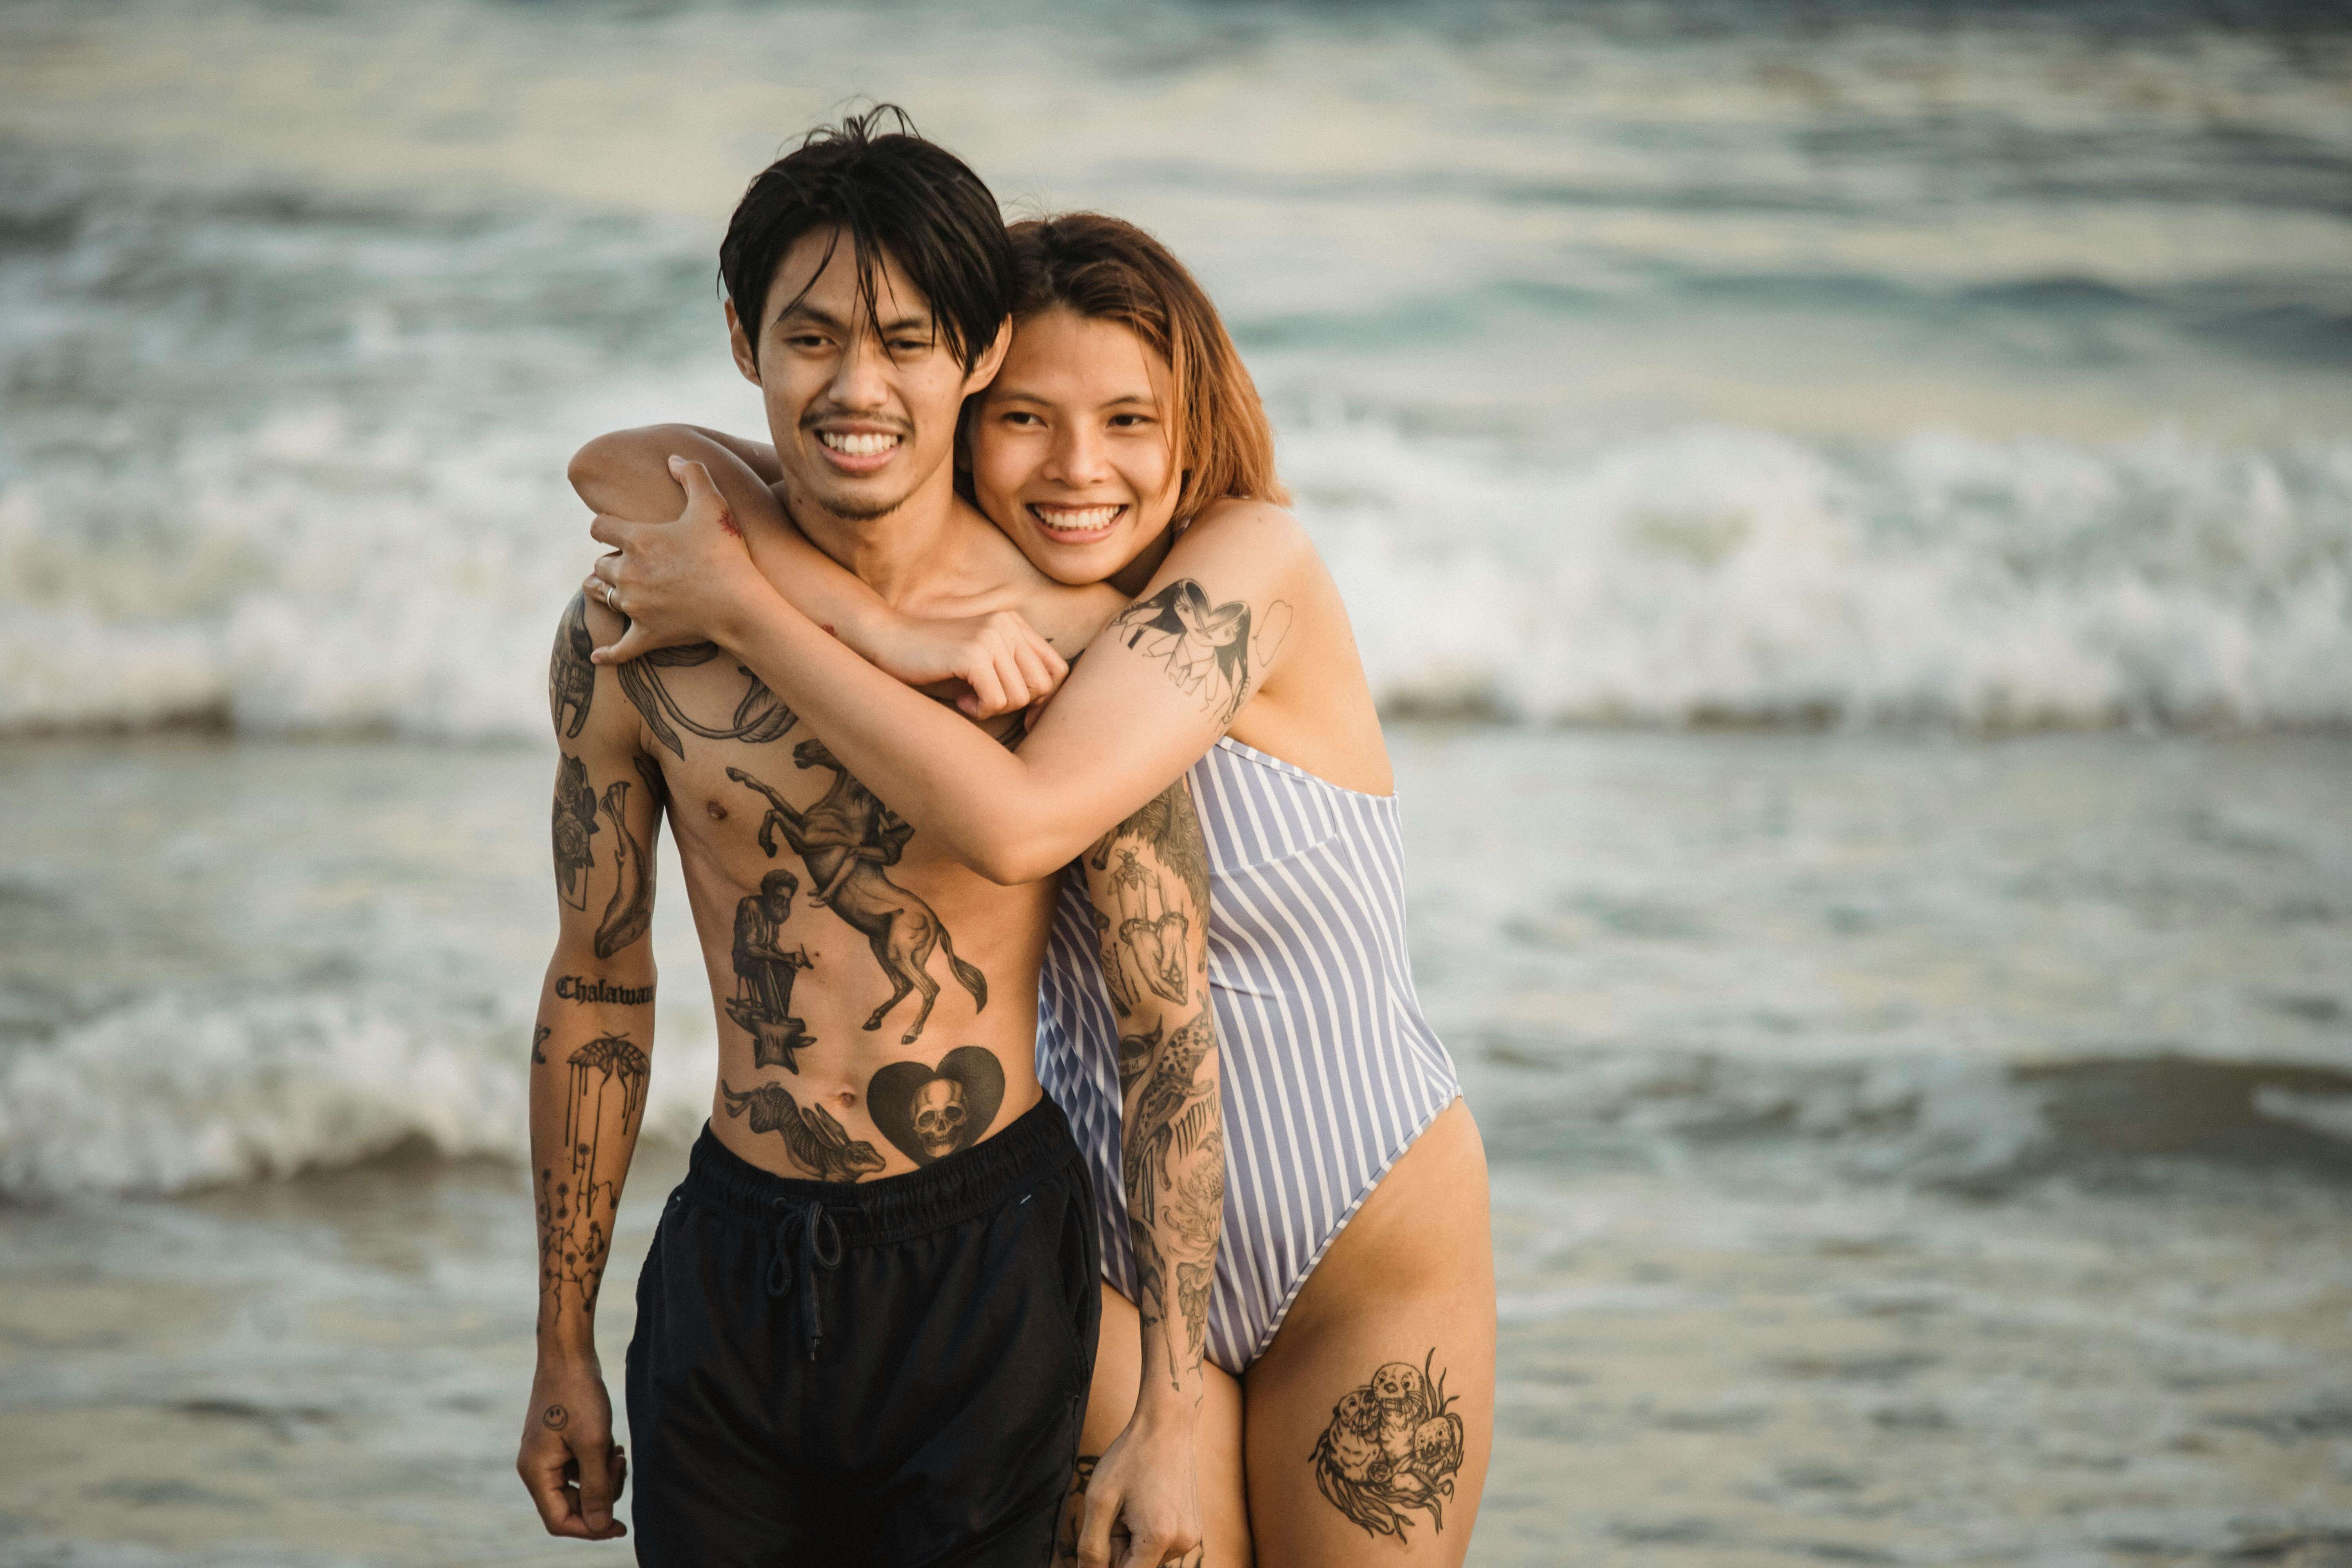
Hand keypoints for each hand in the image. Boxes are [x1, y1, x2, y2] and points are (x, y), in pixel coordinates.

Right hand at [517, 1360, 628, 1540]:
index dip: (591, 1528)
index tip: (621, 1526)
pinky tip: (612, 1444)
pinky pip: (580, 1467)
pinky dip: (598, 1461)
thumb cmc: (578, 1395)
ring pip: (579, 1486)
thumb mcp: (593, 1443)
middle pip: (570, 1505)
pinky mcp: (559, 1442)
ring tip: (617, 1449)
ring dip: (603, 1475)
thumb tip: (601, 1526)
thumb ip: (597, 1488)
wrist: (569, 1354)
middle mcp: (536, 1467)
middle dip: (601, 1493)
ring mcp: (547, 1454)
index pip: (559, 1521)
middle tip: (620, 1464)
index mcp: (536, 1472)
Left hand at [585, 456, 769, 664]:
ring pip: (604, 595)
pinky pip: (619, 648)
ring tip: (604, 587)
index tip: (611, 527)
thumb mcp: (713, 503)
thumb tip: (672, 457)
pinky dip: (608, 653)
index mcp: (637, 540)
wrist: (740, 603)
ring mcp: (635, 606)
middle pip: (600, 563)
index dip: (603, 524)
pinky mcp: (646, 634)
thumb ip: (692, 474)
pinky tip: (596, 655)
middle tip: (624, 560)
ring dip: (603, 589)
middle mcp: (628, 573)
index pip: (599, 526)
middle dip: (609, 559)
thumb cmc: (726, 553)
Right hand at [872, 610, 1068, 719]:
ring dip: (993, 709)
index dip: (1047, 702)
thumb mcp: (982, 664)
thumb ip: (1013, 675)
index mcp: (1014, 624)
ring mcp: (991, 636)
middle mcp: (1008, 625)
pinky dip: (979, 711)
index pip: (1057, 670)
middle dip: (1015, 706)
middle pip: (1041, 686)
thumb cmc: (934, 662)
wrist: (887, 641)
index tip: (1026, 721)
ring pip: (1020, 697)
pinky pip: (996, 701)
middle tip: (984, 703)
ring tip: (968, 699)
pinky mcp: (973, 653)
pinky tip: (960, 701)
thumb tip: (1042, 713)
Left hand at [1074, 1409, 1201, 1567]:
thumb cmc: (1131, 1457)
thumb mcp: (1100, 1499)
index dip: (1105, 1565)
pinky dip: (1145, 1534)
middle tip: (1116, 1513)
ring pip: (1146, 1558)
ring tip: (1131, 1505)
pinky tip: (1144, 1505)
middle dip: (1117, 1549)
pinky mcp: (1192, 1530)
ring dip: (1131, 1541)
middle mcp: (1182, 1544)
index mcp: (1159, 1538)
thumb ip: (1091, 1546)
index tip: (1104, 1532)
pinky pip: (1159, 1546)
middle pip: (1135, 1567)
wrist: (1168, 1425)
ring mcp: (1190, 1537)